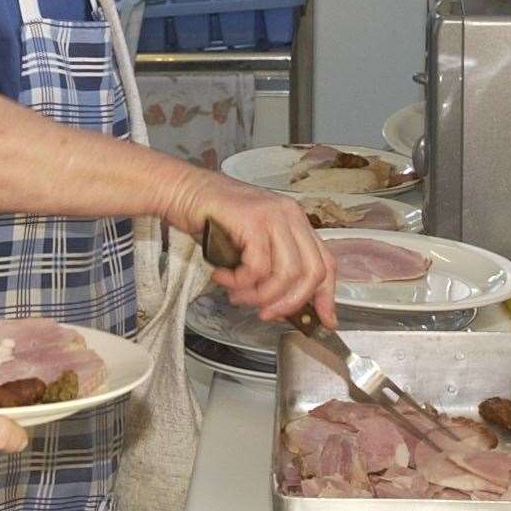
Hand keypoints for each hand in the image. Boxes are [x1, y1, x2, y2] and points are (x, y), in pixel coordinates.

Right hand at [163, 169, 337, 325]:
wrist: (182, 190)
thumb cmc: (212, 219)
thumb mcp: (251, 243)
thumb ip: (270, 267)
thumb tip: (281, 306)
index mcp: (295, 220)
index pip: (325, 262)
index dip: (327, 296)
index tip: (324, 321)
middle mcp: (290, 215)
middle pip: (312, 273)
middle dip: (289, 303)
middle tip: (265, 314)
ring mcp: (273, 215)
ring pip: (286, 274)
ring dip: (259, 296)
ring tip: (236, 295)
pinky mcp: (252, 220)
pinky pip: (257, 268)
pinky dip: (239, 282)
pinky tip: (221, 276)